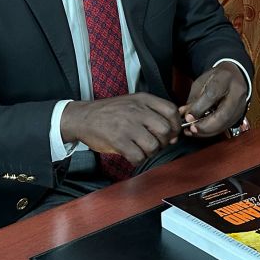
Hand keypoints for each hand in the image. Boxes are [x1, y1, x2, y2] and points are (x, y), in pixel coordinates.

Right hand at [60, 95, 181, 165]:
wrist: (83, 117)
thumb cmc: (110, 112)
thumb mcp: (133, 102)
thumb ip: (153, 112)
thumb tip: (174, 134)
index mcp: (143, 99)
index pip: (171, 111)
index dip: (176, 125)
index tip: (172, 133)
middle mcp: (137, 110)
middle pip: (165, 130)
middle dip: (164, 141)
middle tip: (156, 143)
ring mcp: (127, 126)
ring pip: (153, 145)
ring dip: (151, 152)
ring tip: (142, 149)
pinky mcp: (118, 141)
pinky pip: (138, 156)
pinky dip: (138, 159)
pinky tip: (132, 154)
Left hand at [179, 63, 247, 136]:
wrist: (235, 76)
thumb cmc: (217, 78)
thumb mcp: (202, 82)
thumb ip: (194, 99)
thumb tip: (184, 114)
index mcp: (225, 78)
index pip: (212, 95)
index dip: (199, 108)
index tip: (187, 117)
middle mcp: (237, 93)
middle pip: (223, 114)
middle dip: (205, 125)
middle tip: (191, 128)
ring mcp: (240, 106)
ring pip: (225, 124)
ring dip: (207, 131)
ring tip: (193, 132)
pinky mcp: (239, 115)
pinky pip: (226, 127)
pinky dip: (211, 132)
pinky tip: (201, 131)